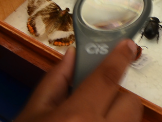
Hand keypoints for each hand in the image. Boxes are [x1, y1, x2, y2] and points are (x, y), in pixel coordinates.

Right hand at [15, 40, 143, 121]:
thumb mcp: (30, 117)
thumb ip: (54, 82)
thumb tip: (73, 55)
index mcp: (76, 118)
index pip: (108, 79)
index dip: (120, 58)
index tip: (127, 46)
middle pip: (129, 101)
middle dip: (116, 97)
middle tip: (94, 103)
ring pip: (131, 121)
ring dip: (117, 118)